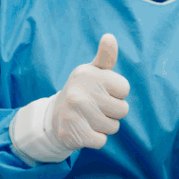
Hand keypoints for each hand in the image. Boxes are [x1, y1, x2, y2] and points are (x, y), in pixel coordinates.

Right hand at [49, 33, 129, 150]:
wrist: (54, 118)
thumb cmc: (82, 91)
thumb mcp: (92, 71)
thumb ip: (105, 56)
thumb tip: (110, 37)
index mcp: (87, 74)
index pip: (124, 89)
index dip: (117, 93)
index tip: (102, 92)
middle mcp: (80, 92)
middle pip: (123, 110)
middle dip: (113, 111)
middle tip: (96, 107)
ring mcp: (76, 114)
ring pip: (113, 127)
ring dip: (105, 126)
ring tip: (90, 118)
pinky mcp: (74, 133)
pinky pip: (102, 141)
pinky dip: (96, 138)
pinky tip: (85, 129)